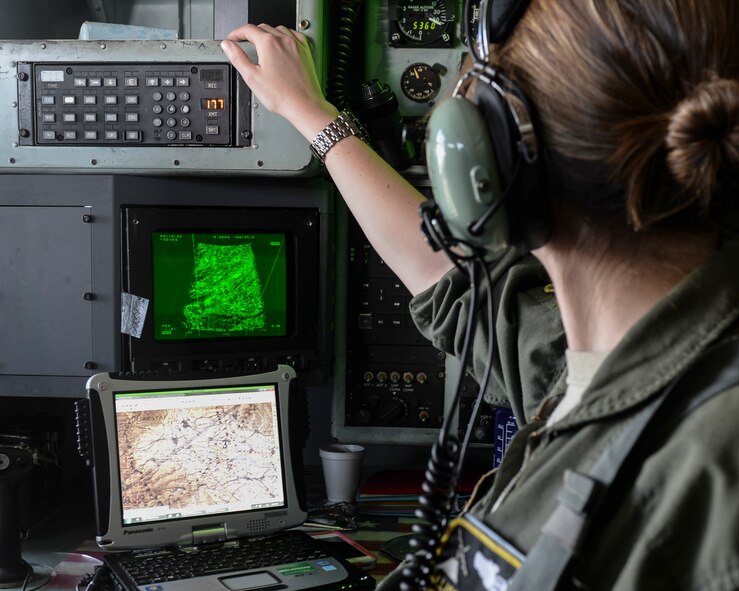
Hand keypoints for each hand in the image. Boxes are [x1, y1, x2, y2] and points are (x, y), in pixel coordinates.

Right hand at [221, 23, 336, 137]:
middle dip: (251, 33)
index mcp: (268, 44)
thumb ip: (237, 58)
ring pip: (278, 30)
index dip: (237, 33)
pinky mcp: (305, 51)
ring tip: (262, 45)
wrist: (304, 105)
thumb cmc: (281, 95)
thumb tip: (228, 45)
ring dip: (267, 34)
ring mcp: (296, 45)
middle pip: (263, 28)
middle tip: (244, 43)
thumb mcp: (252, 77)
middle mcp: (283, 40)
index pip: (248, 30)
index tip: (232, 38)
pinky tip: (282, 45)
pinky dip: (284, 36)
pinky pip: (293, 35)